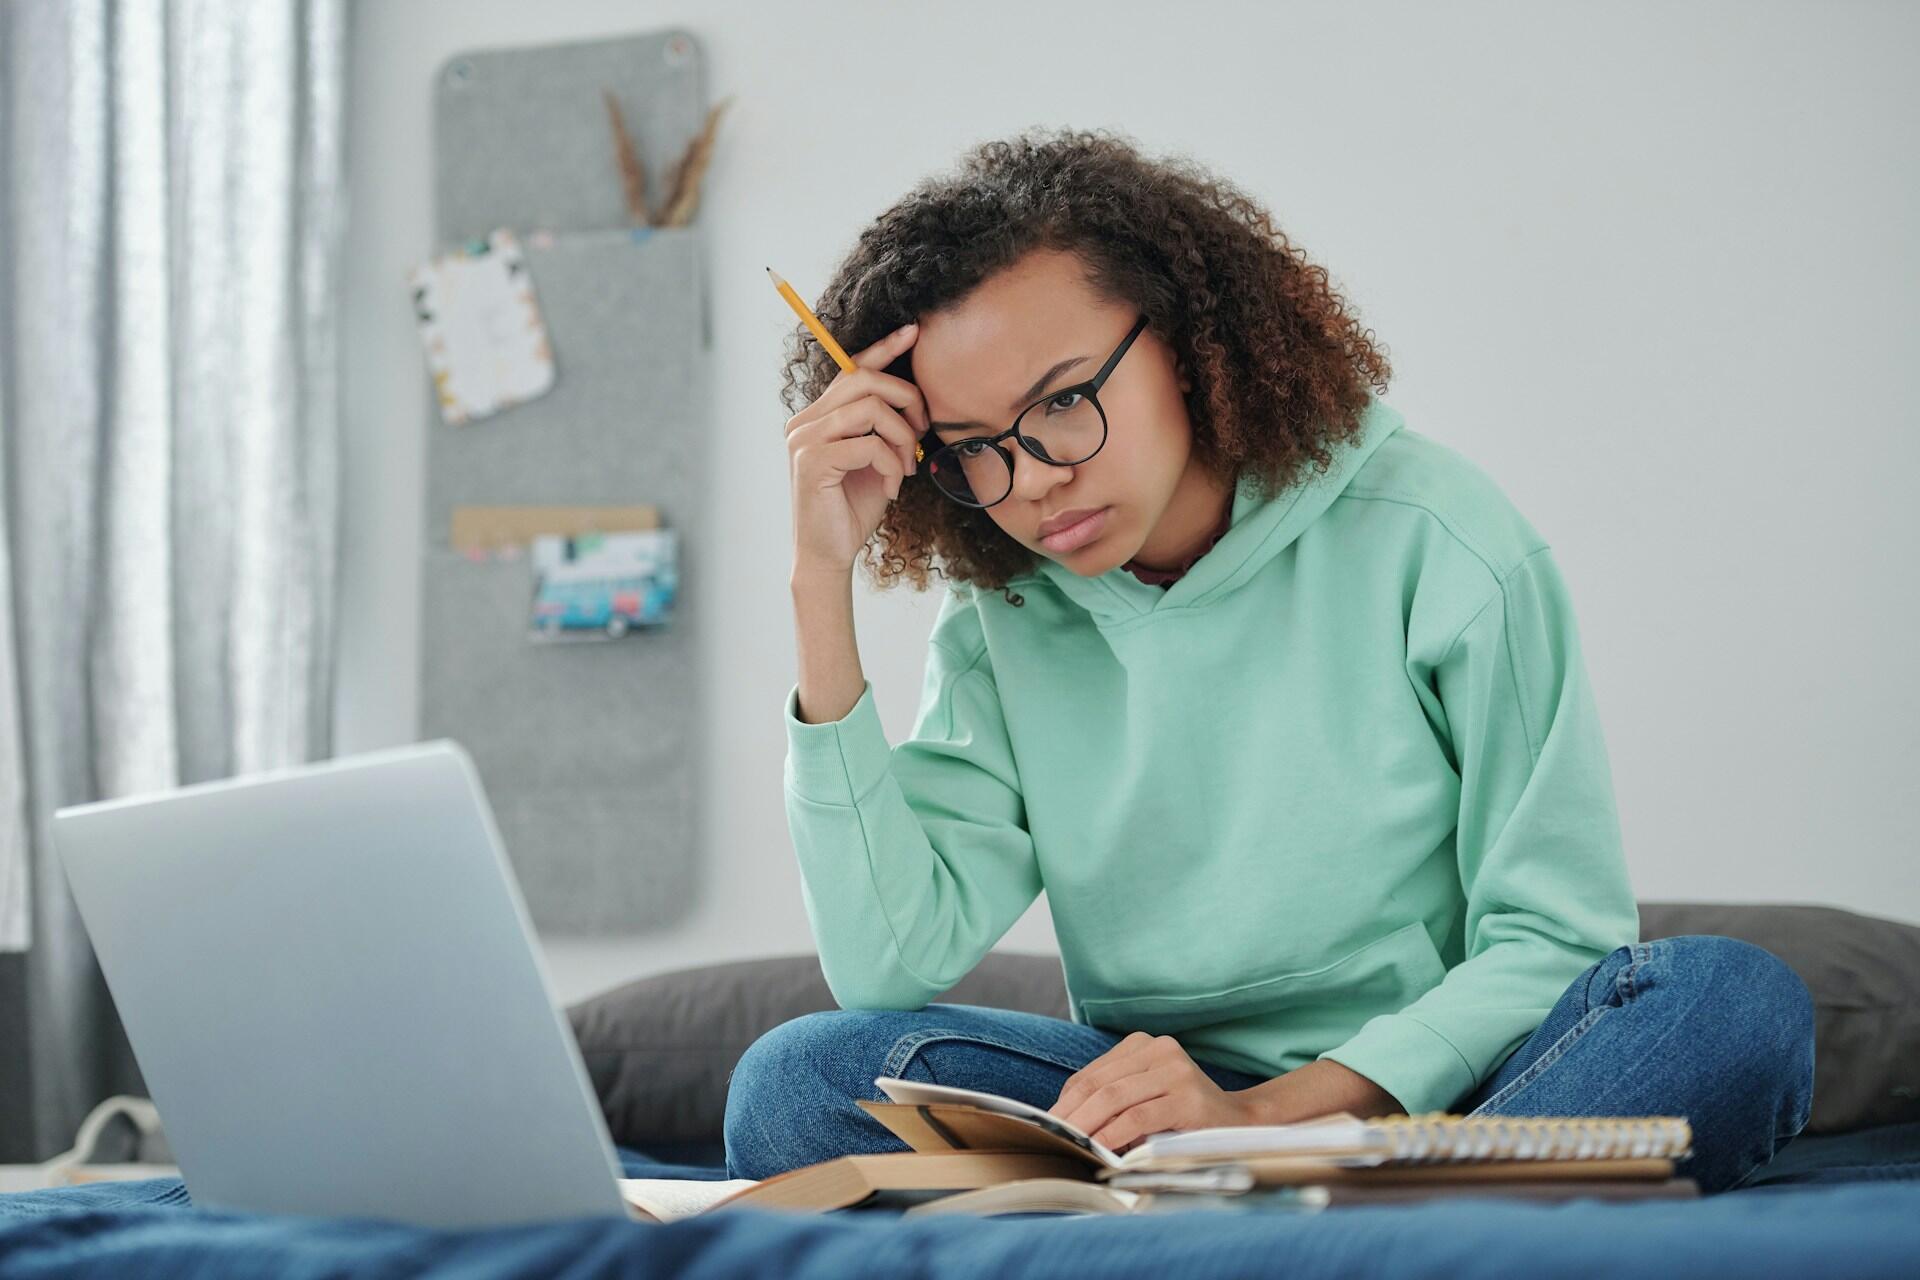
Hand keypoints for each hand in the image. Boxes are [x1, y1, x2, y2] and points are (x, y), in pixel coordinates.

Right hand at [785, 322, 927, 575]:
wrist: (829, 554)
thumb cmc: (853, 507)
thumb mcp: (876, 458)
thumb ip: (885, 427)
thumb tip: (916, 398)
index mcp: (817, 416)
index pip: (851, 369)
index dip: (884, 348)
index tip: (913, 331)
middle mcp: (804, 421)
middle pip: (865, 380)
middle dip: (906, 399)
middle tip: (921, 431)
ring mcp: (804, 439)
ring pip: (871, 409)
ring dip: (902, 438)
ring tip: (906, 467)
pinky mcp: (812, 461)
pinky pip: (869, 444)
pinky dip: (892, 464)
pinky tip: (894, 487)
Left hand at [1048, 1032, 1257, 1153]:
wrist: (1240, 1124)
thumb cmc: (1181, 1117)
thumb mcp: (1143, 1098)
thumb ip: (1110, 1100)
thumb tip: (1062, 1120)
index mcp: (1143, 1044)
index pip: (1092, 1074)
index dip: (1065, 1101)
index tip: (1045, 1125)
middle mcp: (1159, 1049)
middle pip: (1100, 1084)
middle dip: (1070, 1114)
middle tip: (1050, 1139)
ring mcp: (1176, 1070)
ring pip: (1115, 1098)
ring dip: (1087, 1125)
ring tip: (1070, 1146)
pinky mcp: (1188, 1096)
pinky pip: (1138, 1116)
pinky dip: (1114, 1134)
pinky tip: (1100, 1149)